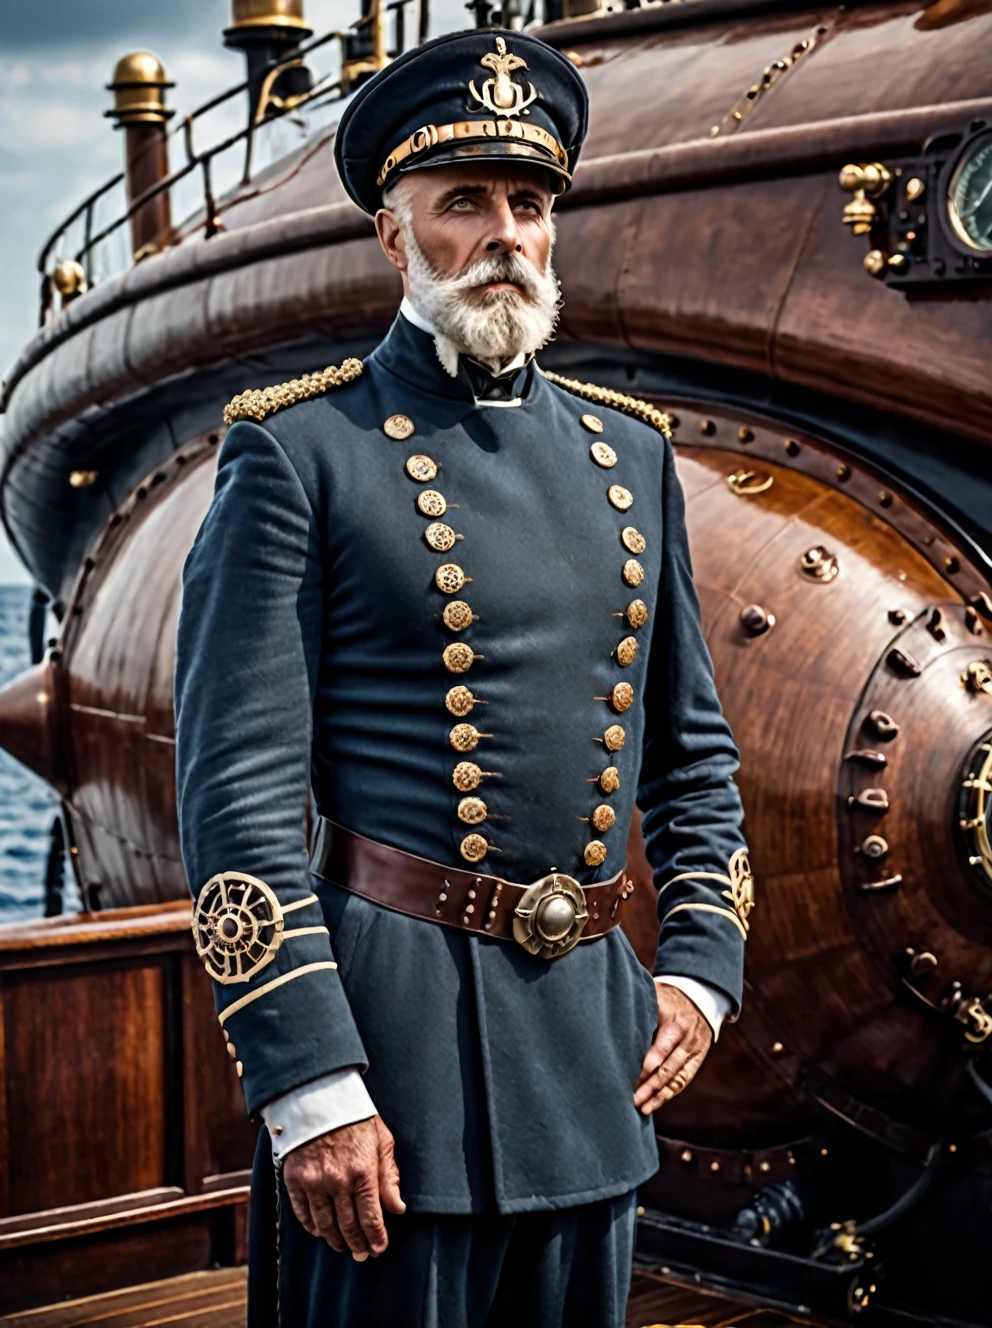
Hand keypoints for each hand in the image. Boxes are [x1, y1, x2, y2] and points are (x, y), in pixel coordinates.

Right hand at [282, 1115, 404, 1259]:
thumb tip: (397, 1207)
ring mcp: (313, 1181)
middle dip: (357, 1244)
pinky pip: (302, 1213)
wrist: (319, 1096)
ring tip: (343, 1246)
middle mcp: (338, 1181)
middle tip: (362, 1254)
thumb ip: (389, 1175)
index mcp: (363, 1171)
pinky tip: (320, 1231)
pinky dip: (312, 1226)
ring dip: (335, 1239)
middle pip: (348, 1226)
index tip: (379, 1248)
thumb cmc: (355, 1116)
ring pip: (325, 1224)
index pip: (371, 1218)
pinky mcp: (294, 1178)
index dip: (376, 1238)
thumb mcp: (381, 1139)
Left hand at [634, 983, 712, 1115]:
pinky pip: (684, 1080)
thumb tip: (612, 1018)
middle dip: (650, 1085)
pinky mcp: (698, 1058)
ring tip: (642, 1108)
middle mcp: (687, 1038)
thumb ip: (639, 1008)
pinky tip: (655, 1103)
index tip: (629, 1078)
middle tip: (633, 1099)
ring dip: (659, 1095)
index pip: (660, 1049)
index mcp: (675, 1022)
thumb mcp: (654, 996)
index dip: (646, 1066)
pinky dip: (670, 1093)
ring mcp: (694, 1050)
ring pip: (677, 1078)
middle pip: (668, 1067)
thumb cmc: (666, 997)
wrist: (699, 995)